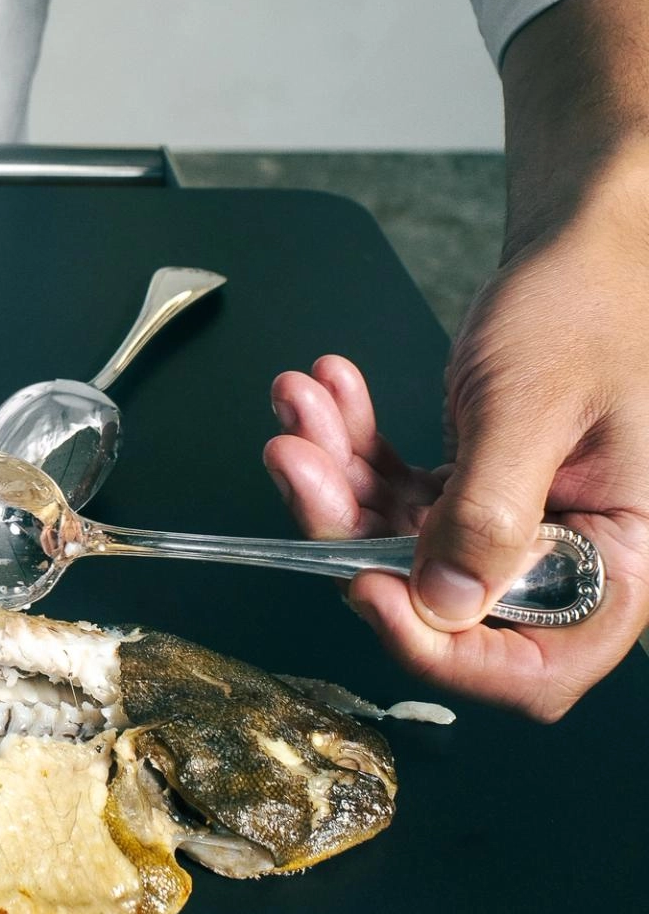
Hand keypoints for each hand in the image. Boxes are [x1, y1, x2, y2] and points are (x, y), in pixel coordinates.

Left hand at [264, 204, 648, 716]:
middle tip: (297, 456)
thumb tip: (440, 607)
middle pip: (442, 601)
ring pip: (399, 541)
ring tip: (301, 399)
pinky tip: (329, 392)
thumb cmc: (587, 309)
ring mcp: (512, 527)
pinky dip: (355, 447)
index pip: (536, 664)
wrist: (583, 249)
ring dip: (337, 475)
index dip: (444, 651)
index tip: (367, 590)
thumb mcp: (532, 407)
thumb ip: (489, 514)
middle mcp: (566, 558)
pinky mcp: (471, 490)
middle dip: (352, 528)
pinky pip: (397, 493)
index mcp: (620, 562)